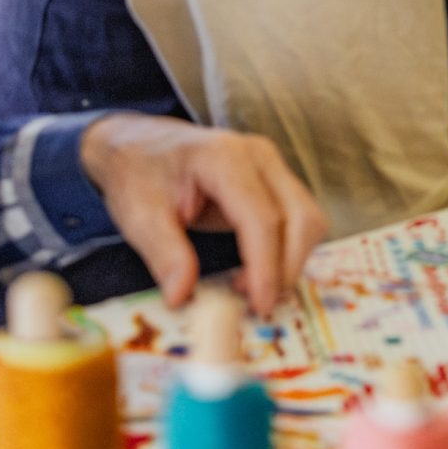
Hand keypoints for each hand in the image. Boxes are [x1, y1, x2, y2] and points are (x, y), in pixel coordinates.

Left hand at [79, 115, 327, 316]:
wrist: (140, 143)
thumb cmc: (139, 175)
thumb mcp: (139, 217)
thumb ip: (165, 255)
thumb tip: (183, 298)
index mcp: (224, 158)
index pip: (262, 217)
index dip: (266, 266)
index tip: (259, 305)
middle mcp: (260, 156)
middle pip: (300, 217)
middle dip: (287, 266)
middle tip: (256, 303)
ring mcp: (273, 164)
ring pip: (308, 218)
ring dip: (291, 259)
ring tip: (251, 287)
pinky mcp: (276, 178)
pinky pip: (299, 216)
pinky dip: (288, 248)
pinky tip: (258, 268)